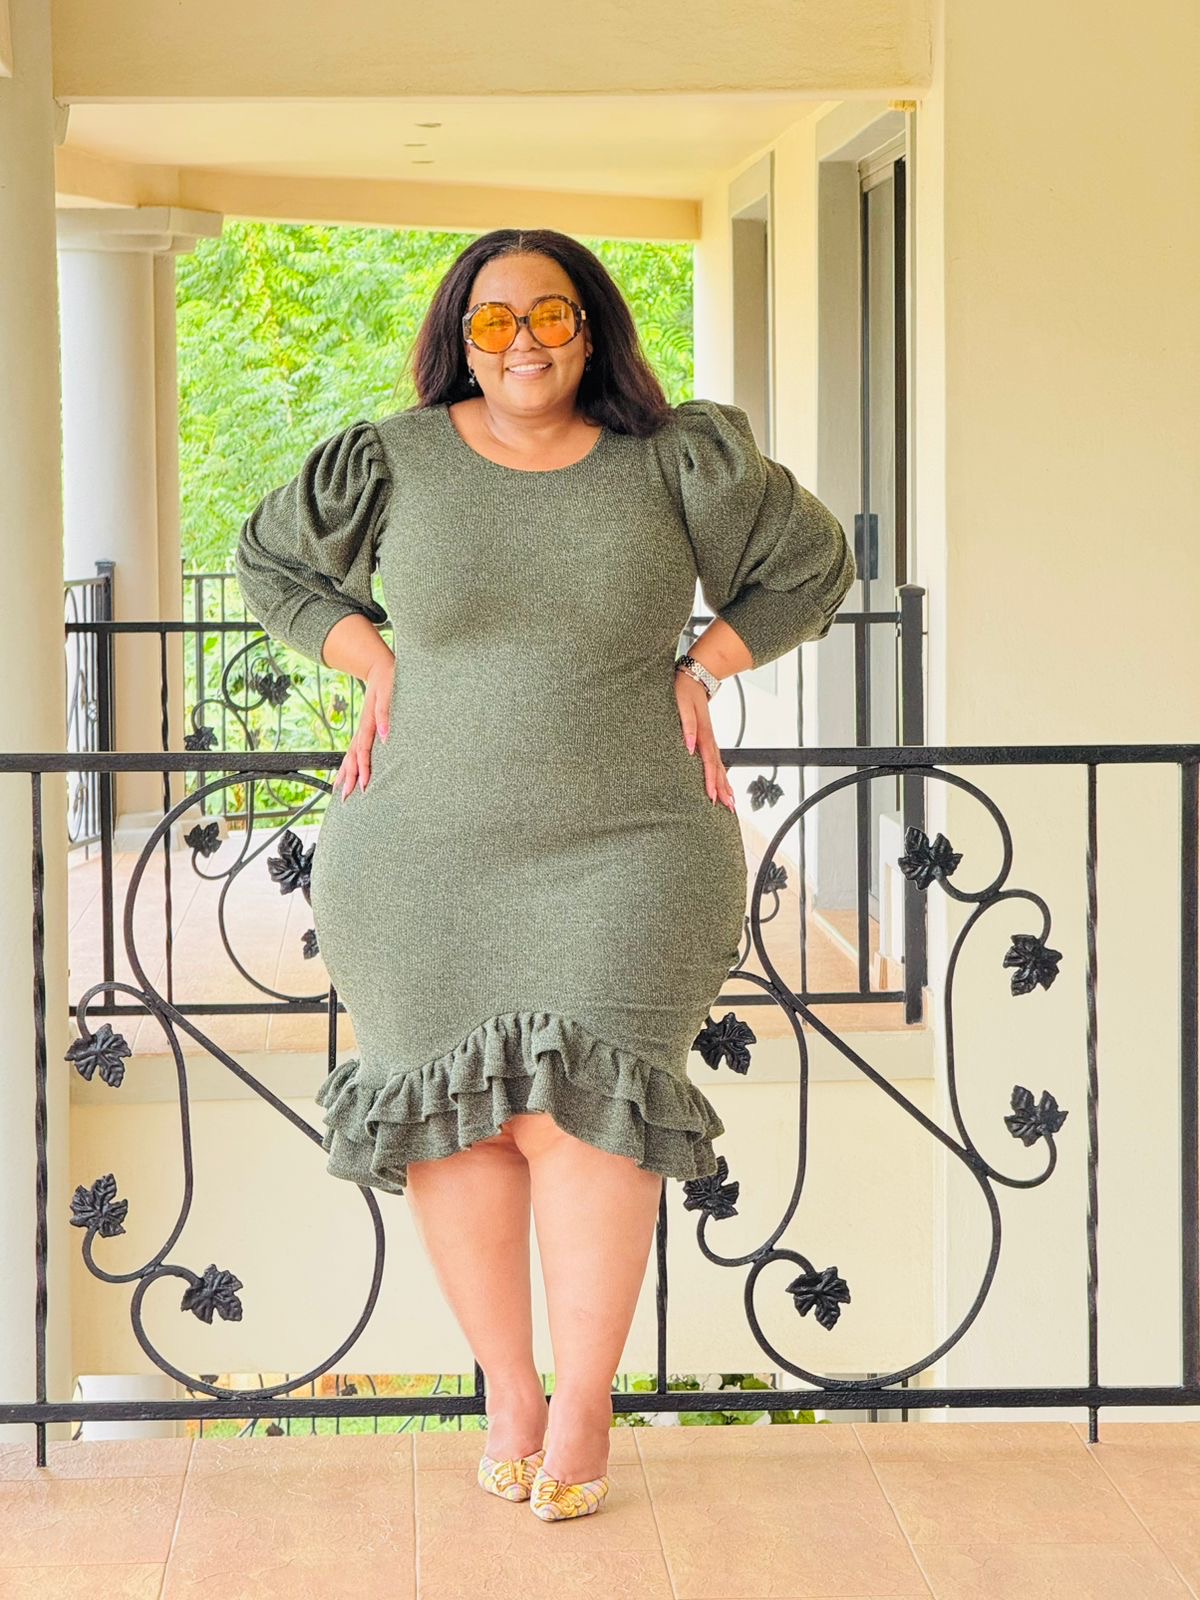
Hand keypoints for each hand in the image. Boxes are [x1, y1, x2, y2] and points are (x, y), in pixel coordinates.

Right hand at [333, 653, 394, 799]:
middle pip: (352, 758)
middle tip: (346, 798)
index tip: (365, 785)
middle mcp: (363, 729)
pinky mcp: (365, 729)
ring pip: (350, 756)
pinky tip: (347, 774)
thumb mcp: (389, 693)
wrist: (379, 668)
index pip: (363, 751)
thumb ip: (386, 713)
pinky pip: (355, 750)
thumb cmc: (388, 680)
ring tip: (339, 792)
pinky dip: (349, 764)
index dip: (363, 768)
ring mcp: (362, 730)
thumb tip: (385, 735)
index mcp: (369, 723)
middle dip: (349, 778)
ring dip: (345, 774)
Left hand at [673, 669, 735, 811]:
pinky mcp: (707, 738)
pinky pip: (717, 759)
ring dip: (725, 784)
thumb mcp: (682, 705)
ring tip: (730, 801)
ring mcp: (710, 739)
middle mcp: (709, 738)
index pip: (708, 762)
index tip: (712, 796)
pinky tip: (723, 783)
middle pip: (718, 768)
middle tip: (727, 806)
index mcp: (703, 733)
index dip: (711, 780)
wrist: (695, 676)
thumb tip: (690, 747)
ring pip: (720, 765)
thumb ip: (686, 726)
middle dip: (723, 788)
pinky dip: (721, 773)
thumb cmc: (685, 690)